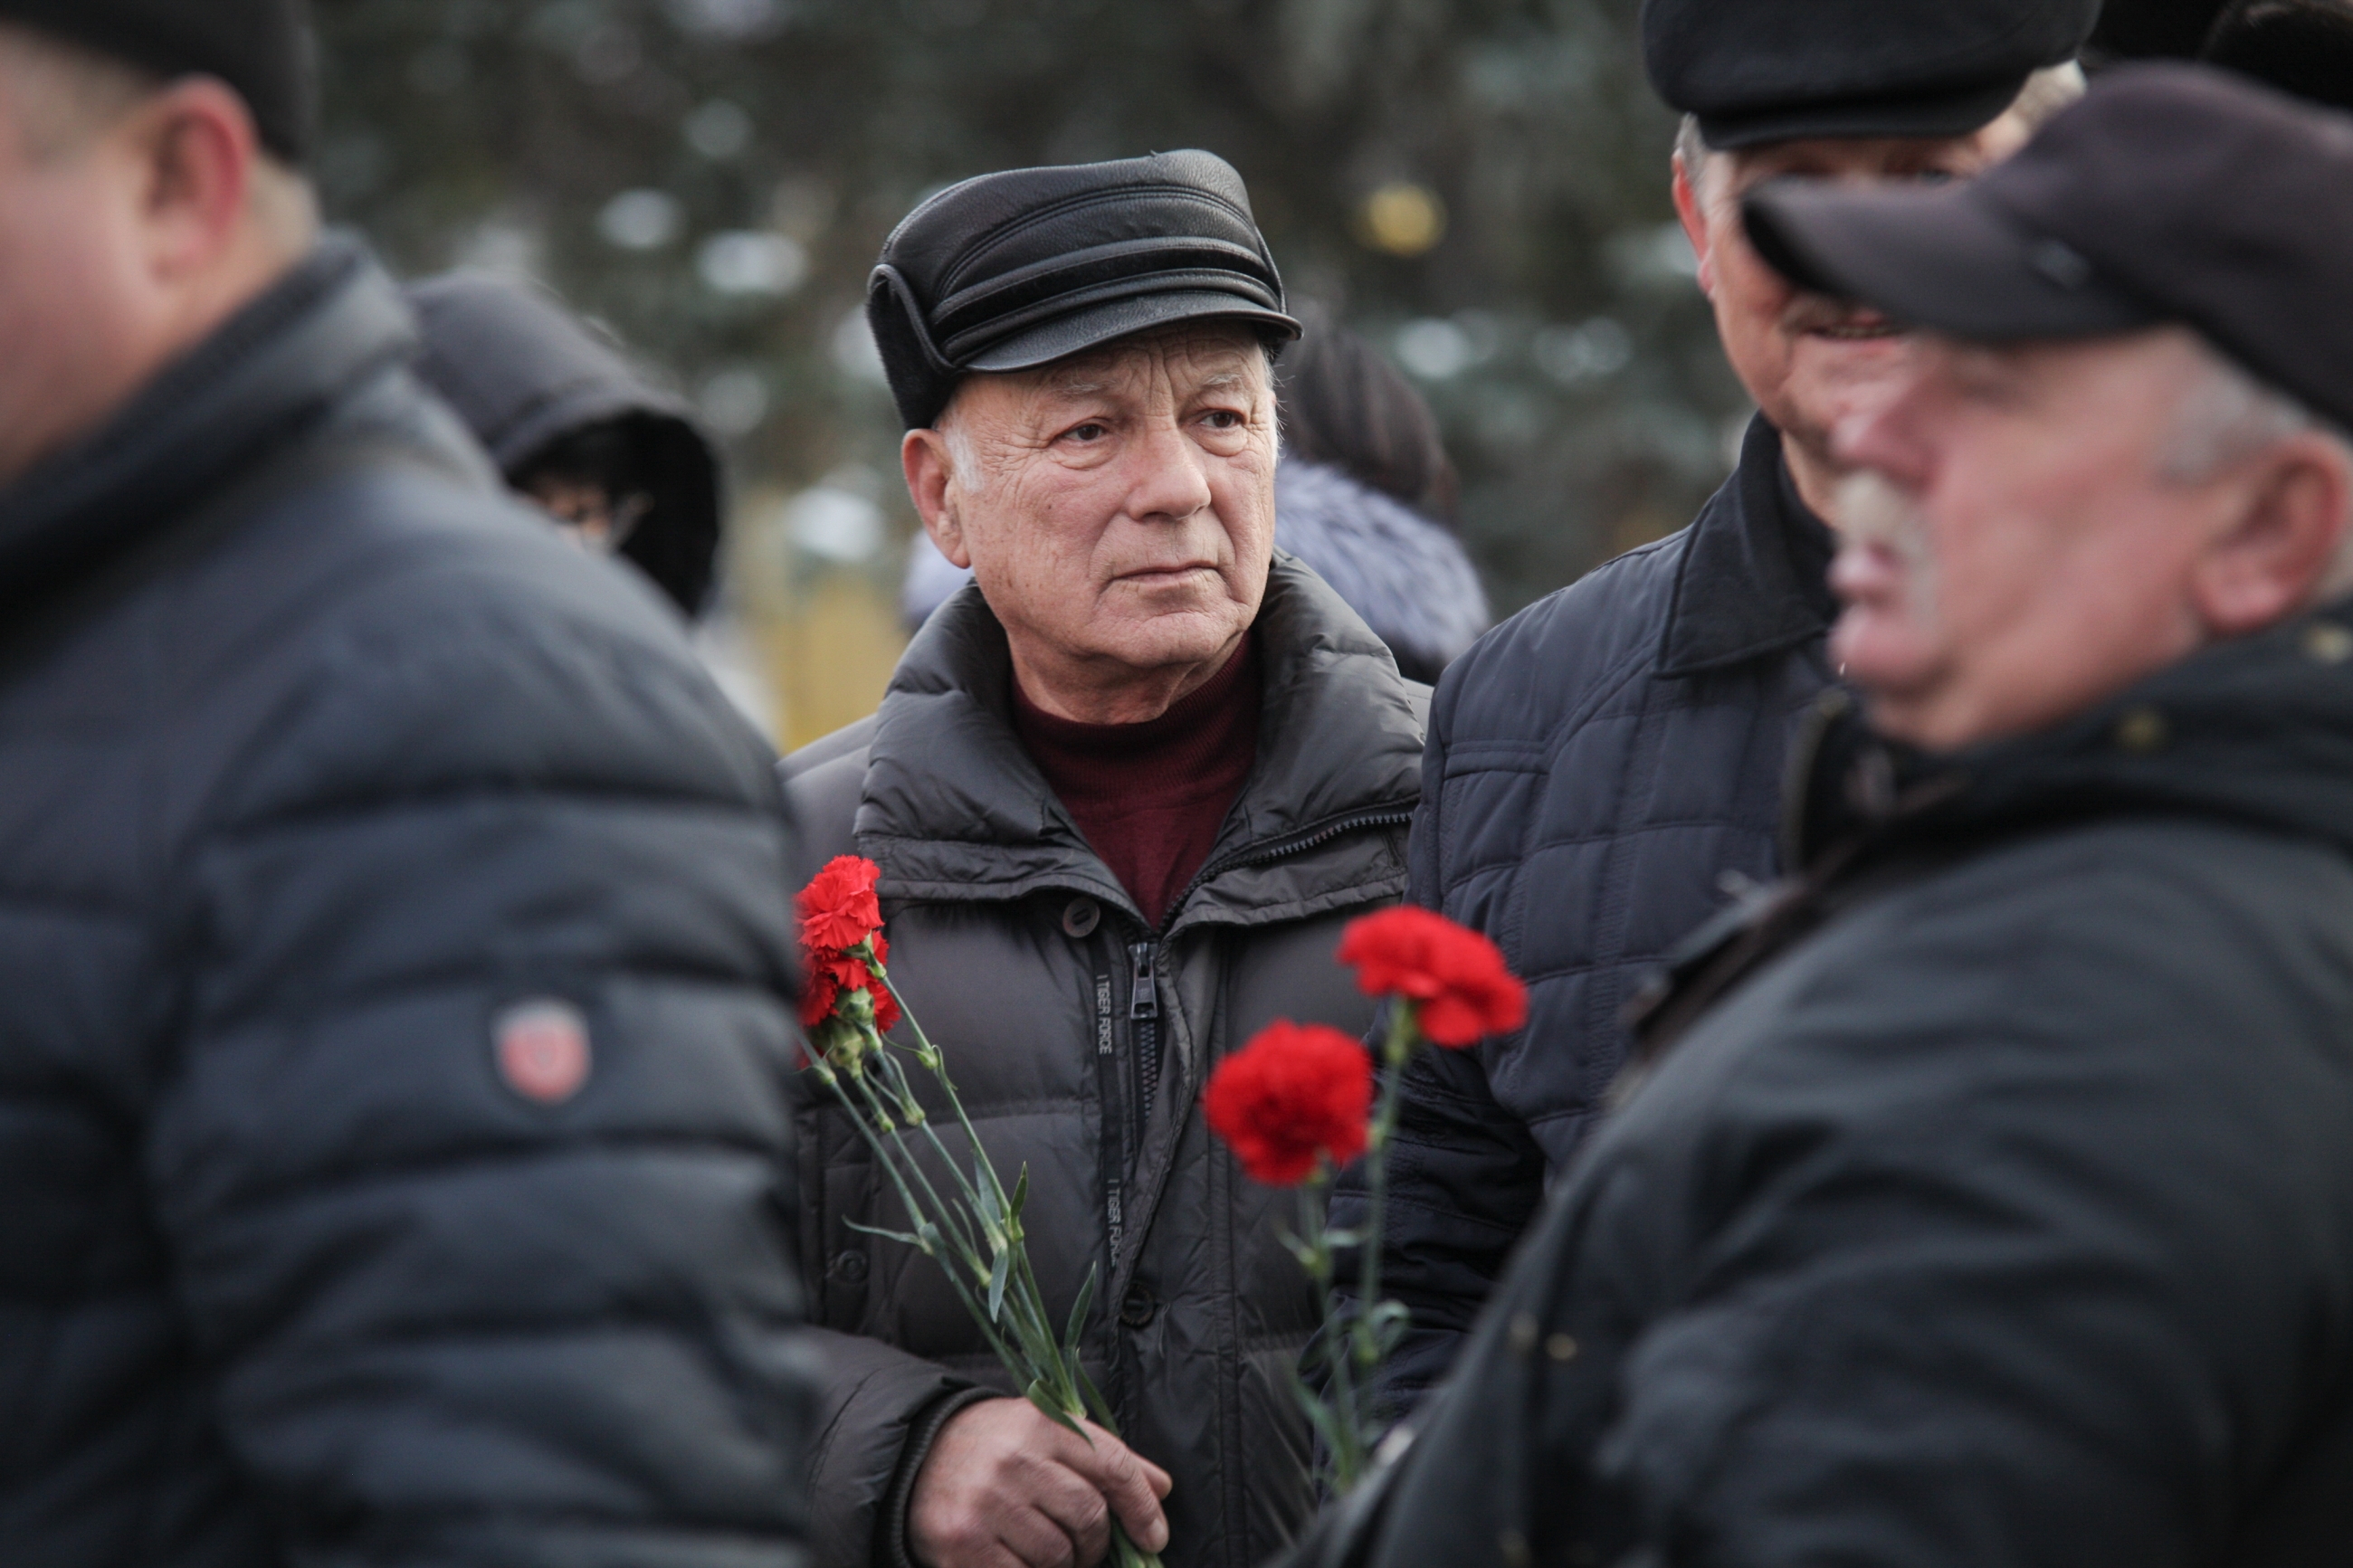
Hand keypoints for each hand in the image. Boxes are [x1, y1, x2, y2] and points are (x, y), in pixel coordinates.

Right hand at [910, 1397, 1173, 1567]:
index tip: (1154, 1536)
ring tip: (1046, 1551)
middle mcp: (1015, 1460)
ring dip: (1063, 1564)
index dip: (1142, 1507)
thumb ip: (1103, 1457)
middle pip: (1089, 1517)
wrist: (914, 1456)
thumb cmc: (994, 1445)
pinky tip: (1020, 1561)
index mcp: (1041, 1424)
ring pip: (1059, 1555)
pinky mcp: (963, 1543)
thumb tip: (1162, 1486)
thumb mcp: (1045, 1432)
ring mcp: (987, 1503)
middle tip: (1084, 1548)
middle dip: (1096, 1543)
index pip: (1112, 1465)